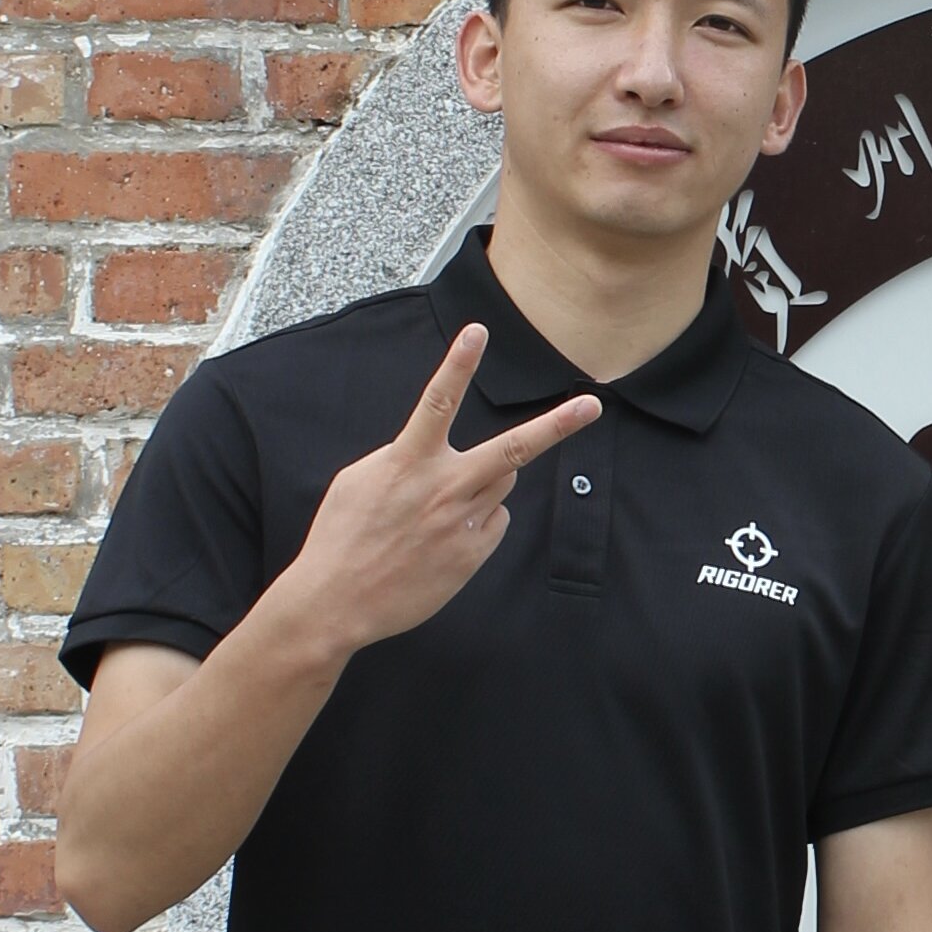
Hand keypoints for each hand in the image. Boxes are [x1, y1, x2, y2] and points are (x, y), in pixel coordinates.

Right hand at [274, 324, 598, 661]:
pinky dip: (480, 521)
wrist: (337, 601)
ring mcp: (462, 523)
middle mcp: (442, 488)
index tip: (477, 330)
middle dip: (557, 425)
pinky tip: (443, 537)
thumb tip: (436, 453)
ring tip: (444, 504)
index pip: (438, 400)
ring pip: (503, 482)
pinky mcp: (473, 554)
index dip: (458, 363)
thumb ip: (405, 458)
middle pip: (512, 449)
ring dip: (487, 480)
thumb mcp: (361, 480)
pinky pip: (496, 521)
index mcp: (408, 461)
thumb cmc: (342, 535)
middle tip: (593, 404)